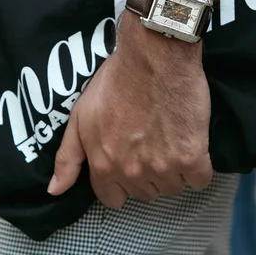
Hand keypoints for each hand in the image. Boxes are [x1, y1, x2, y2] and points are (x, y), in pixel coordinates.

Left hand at [47, 12, 212, 207]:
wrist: (155, 57)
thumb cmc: (116, 81)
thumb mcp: (81, 116)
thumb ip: (68, 157)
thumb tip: (55, 190)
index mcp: (103, 164)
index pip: (113, 198)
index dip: (121, 181)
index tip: (130, 160)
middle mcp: (132, 172)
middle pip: (144, 193)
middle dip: (147, 173)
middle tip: (152, 142)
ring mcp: (163, 166)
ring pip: (172, 187)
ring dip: (173, 170)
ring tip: (171, 138)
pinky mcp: (192, 157)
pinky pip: (199, 180)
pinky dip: (198, 168)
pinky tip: (191, 146)